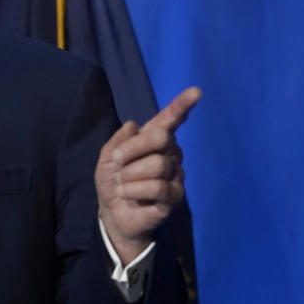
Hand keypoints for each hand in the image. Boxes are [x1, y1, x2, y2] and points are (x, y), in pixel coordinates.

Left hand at [95, 86, 200, 263]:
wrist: (113, 212)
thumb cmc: (113, 180)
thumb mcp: (107, 158)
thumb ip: (118, 140)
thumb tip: (134, 124)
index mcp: (154, 140)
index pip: (170, 119)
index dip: (182, 105)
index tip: (196, 91)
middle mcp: (170, 153)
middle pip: (161, 138)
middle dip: (132, 149)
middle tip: (118, 163)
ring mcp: (175, 174)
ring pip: (157, 165)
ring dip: (130, 176)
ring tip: (123, 184)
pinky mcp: (175, 196)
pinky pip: (158, 187)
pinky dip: (135, 191)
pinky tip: (129, 195)